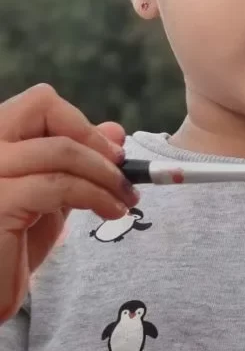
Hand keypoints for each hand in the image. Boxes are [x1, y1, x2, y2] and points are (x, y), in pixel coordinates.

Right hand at [0, 84, 138, 323]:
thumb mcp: (50, 195)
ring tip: (126, 198)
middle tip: (122, 170)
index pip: (39, 104)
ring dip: (106, 174)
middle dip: (93, 139)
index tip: (112, 152)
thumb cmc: (10, 246)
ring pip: (61, 150)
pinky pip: (60, 186)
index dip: (81, 123)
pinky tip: (112, 211)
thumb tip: (115, 131)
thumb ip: (74, 162)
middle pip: (43, 108)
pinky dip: (98, 195)